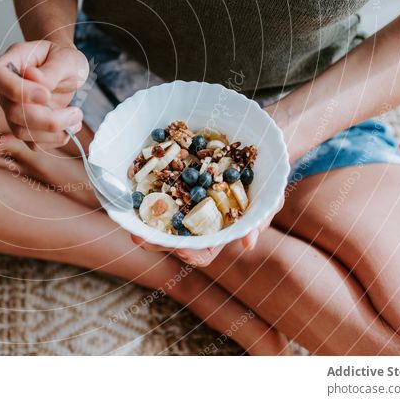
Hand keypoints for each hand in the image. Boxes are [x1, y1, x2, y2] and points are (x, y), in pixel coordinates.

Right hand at [0, 40, 88, 148]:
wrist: (67, 71)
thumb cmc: (64, 59)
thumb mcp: (67, 58)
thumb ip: (52, 69)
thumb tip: (33, 77)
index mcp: (12, 62)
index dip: (15, 89)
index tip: (46, 95)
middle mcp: (7, 89)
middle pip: (12, 111)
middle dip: (47, 118)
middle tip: (76, 112)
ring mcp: (13, 110)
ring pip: (22, 131)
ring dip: (54, 131)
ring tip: (77, 117)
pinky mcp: (24, 127)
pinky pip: (33, 143)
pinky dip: (55, 139)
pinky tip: (71, 126)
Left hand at [132, 192, 284, 265]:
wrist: (255, 145)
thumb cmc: (266, 180)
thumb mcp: (270, 199)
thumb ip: (259, 220)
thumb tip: (248, 244)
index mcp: (216, 232)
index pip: (201, 253)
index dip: (190, 254)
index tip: (182, 251)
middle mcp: (195, 220)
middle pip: (171, 238)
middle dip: (155, 240)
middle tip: (140, 237)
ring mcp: (182, 199)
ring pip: (158, 215)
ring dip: (142, 219)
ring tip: (129, 217)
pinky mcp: (172, 177)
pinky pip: (156, 185)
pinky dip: (145, 187)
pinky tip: (134, 182)